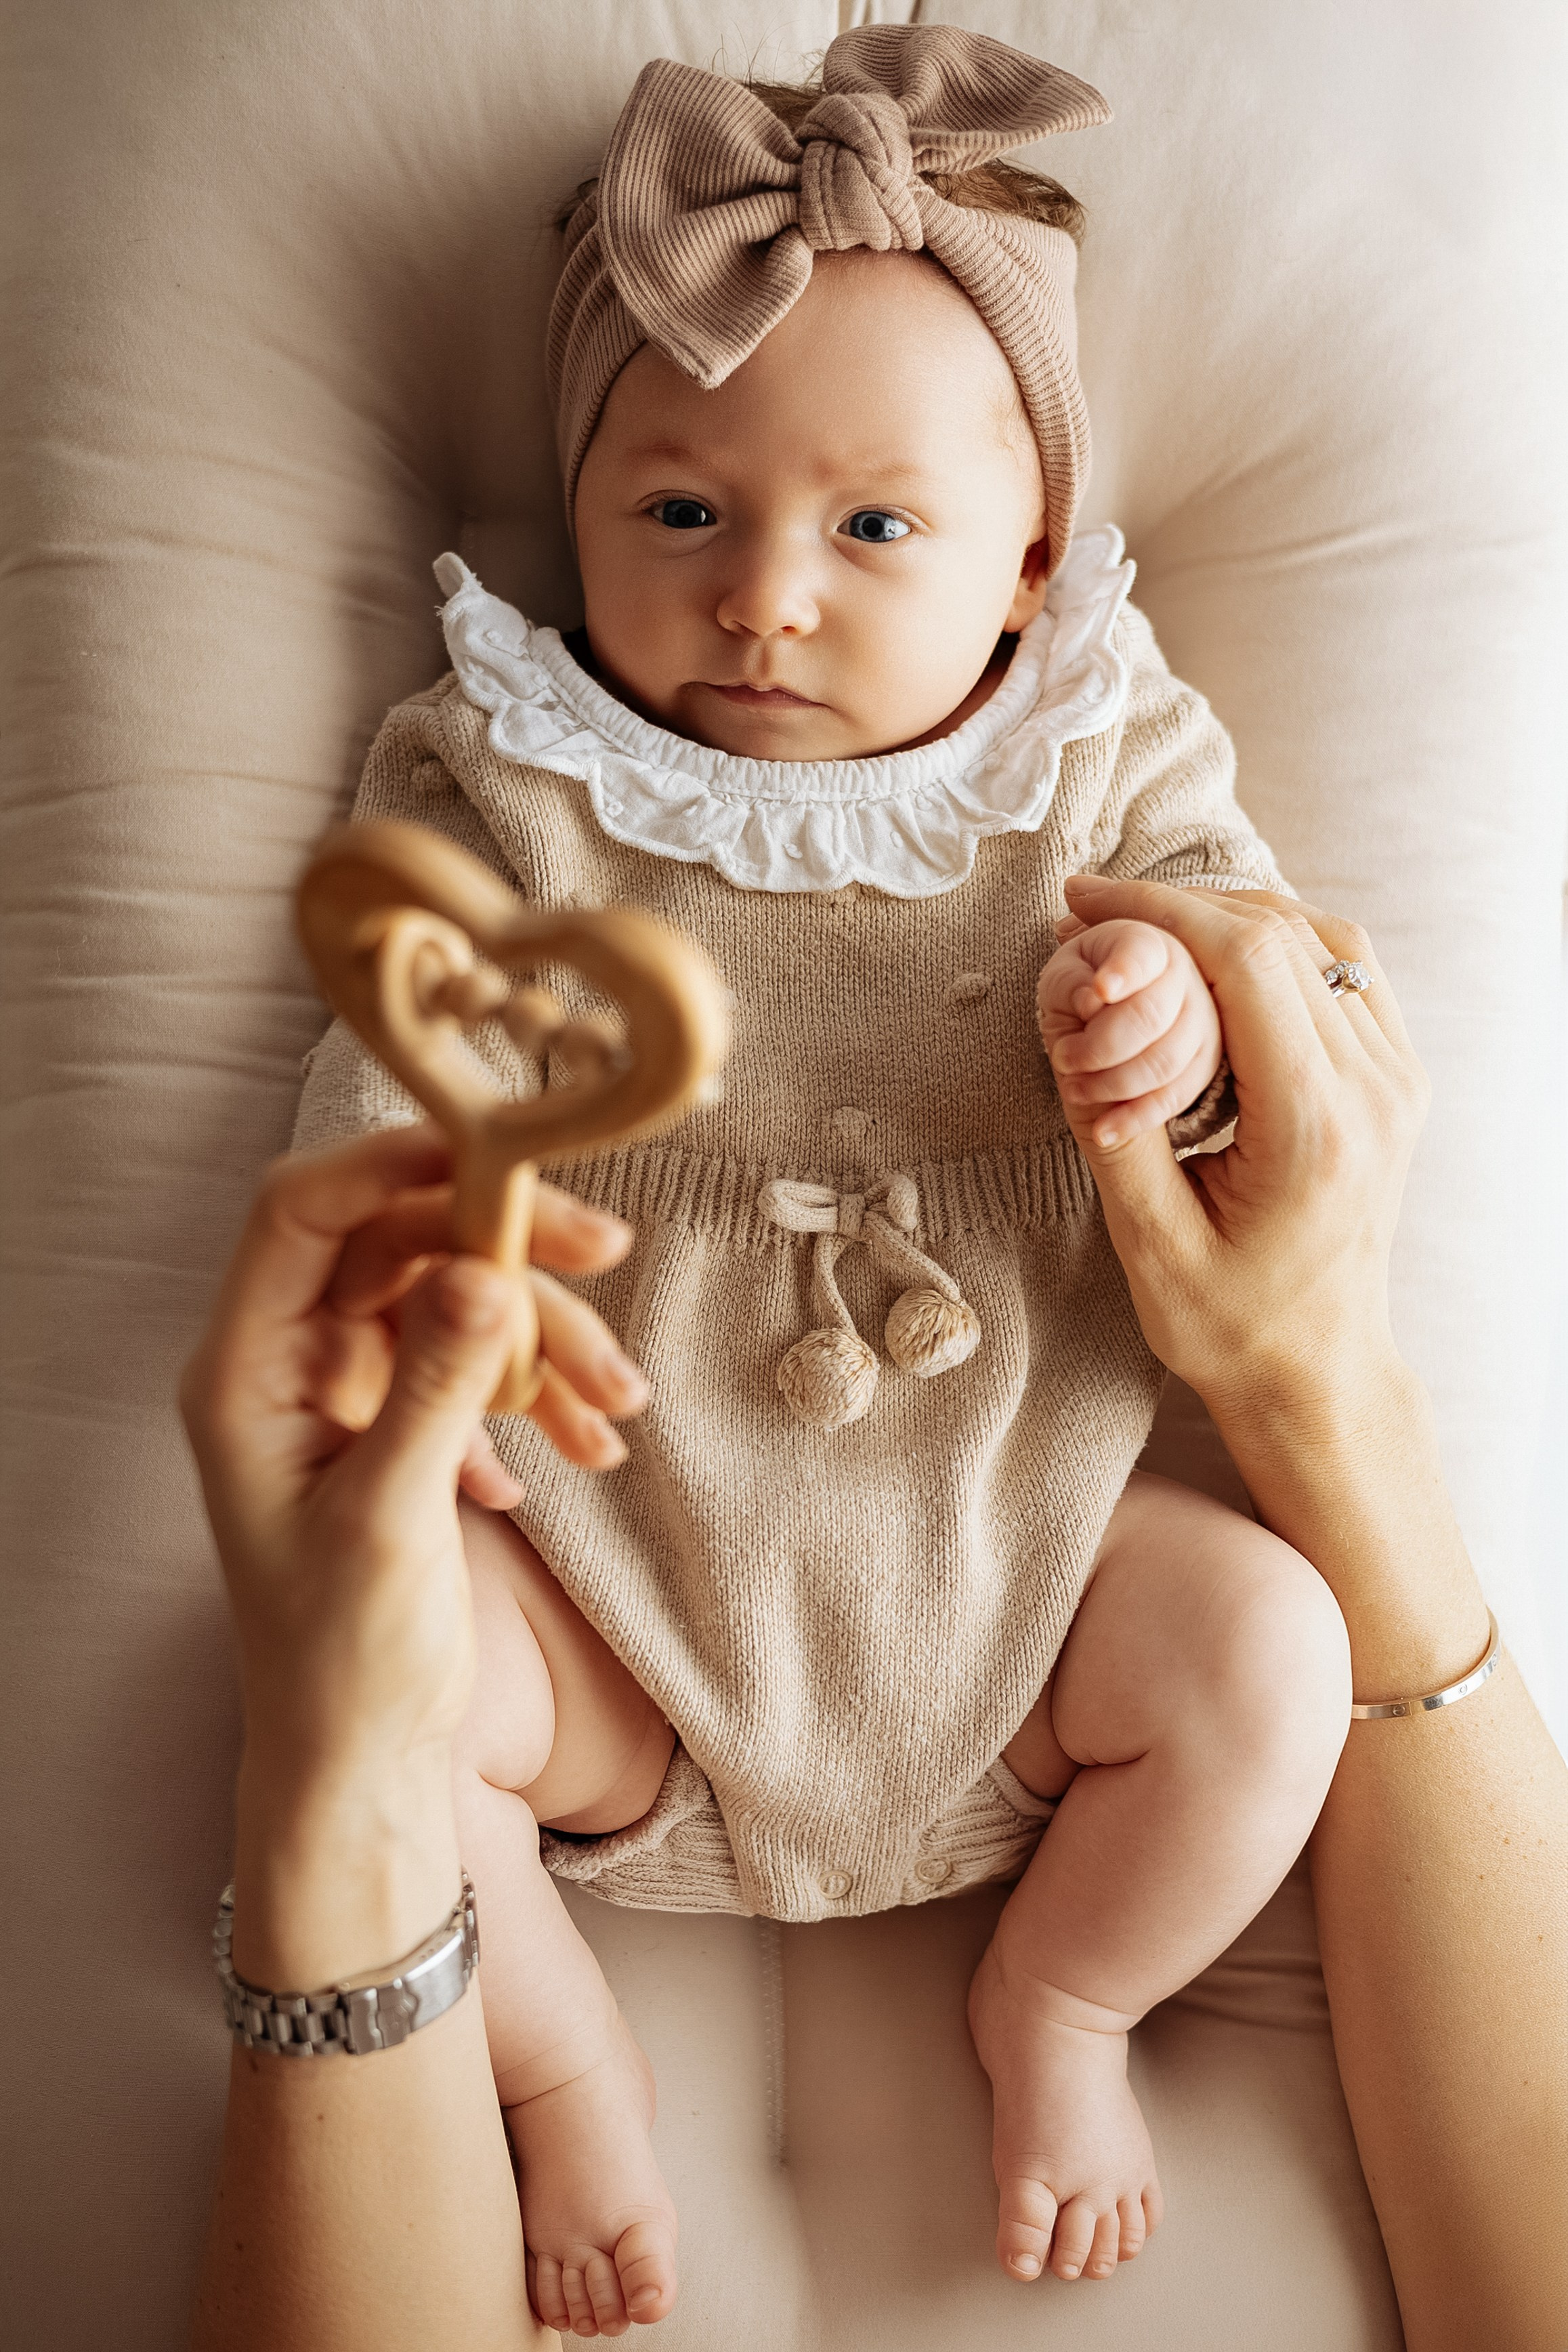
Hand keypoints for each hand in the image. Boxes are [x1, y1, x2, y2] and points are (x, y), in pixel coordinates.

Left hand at [181, 1124, 641, 1784]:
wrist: (362, 1755)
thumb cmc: (342, 1656)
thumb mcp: (391, 1518)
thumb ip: (436, 1387)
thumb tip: (484, 1268)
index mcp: (246, 1371)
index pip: (302, 1211)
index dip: (392, 1163)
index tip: (499, 1158)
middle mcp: (291, 1362)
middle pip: (399, 1240)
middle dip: (507, 1251)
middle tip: (606, 1254)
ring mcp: (349, 1389)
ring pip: (455, 1299)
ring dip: (545, 1339)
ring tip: (618, 1407)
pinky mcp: (402, 1421)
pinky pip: (477, 1361)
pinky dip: (538, 1393)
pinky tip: (580, 1449)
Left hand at [1038, 918, 1222, 1148]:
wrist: (1100, 1021)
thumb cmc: (1078, 990)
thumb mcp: (1061, 978)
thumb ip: (1070, 983)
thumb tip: (1095, 999)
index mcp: (1147, 940)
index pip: (1141, 952)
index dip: (1123, 971)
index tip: (1100, 990)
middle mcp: (1187, 974)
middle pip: (1149, 1015)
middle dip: (1099, 1046)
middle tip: (1064, 1058)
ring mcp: (1206, 1020)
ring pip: (1164, 1061)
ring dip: (1111, 1084)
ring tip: (1073, 1089)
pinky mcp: (1207, 1062)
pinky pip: (1176, 1096)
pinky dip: (1135, 1117)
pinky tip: (1104, 1130)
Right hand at [1052, 876, 1429, 1413]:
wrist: (1318, 1370)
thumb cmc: (1231, 1326)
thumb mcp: (1152, 1248)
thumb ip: (1116, 1140)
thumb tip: (1075, 1040)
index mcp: (1316, 1127)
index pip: (1248, 962)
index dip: (1159, 912)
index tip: (1084, 906)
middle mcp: (1374, 1089)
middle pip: (1281, 934)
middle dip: (1177, 906)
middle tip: (1090, 915)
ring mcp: (1396, 1079)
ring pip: (1320, 938)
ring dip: (1227, 915)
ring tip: (1144, 927)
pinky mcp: (1395, 1078)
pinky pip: (1343, 970)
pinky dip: (1274, 941)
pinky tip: (1210, 955)